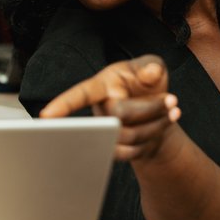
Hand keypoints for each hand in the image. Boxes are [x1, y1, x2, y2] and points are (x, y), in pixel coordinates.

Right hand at [39, 55, 180, 161]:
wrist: (158, 108)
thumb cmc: (148, 81)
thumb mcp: (152, 66)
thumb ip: (151, 66)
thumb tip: (150, 74)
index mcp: (102, 85)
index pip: (81, 94)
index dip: (62, 105)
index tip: (46, 116)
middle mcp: (99, 109)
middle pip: (118, 115)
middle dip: (150, 108)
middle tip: (172, 100)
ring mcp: (105, 130)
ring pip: (128, 136)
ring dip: (158, 124)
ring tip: (173, 111)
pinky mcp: (114, 148)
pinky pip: (131, 152)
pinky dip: (154, 138)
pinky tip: (165, 124)